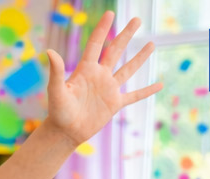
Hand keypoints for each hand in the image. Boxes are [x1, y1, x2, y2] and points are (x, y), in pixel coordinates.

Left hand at [42, 12, 159, 145]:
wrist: (65, 132)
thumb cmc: (57, 112)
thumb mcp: (56, 91)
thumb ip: (56, 72)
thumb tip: (49, 51)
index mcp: (86, 70)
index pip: (96, 44)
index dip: (102, 29)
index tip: (110, 13)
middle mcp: (99, 76)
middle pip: (116, 51)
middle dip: (126, 35)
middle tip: (137, 19)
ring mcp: (108, 89)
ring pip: (128, 69)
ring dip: (140, 57)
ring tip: (151, 43)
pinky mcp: (114, 104)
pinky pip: (134, 96)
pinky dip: (147, 91)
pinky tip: (160, 85)